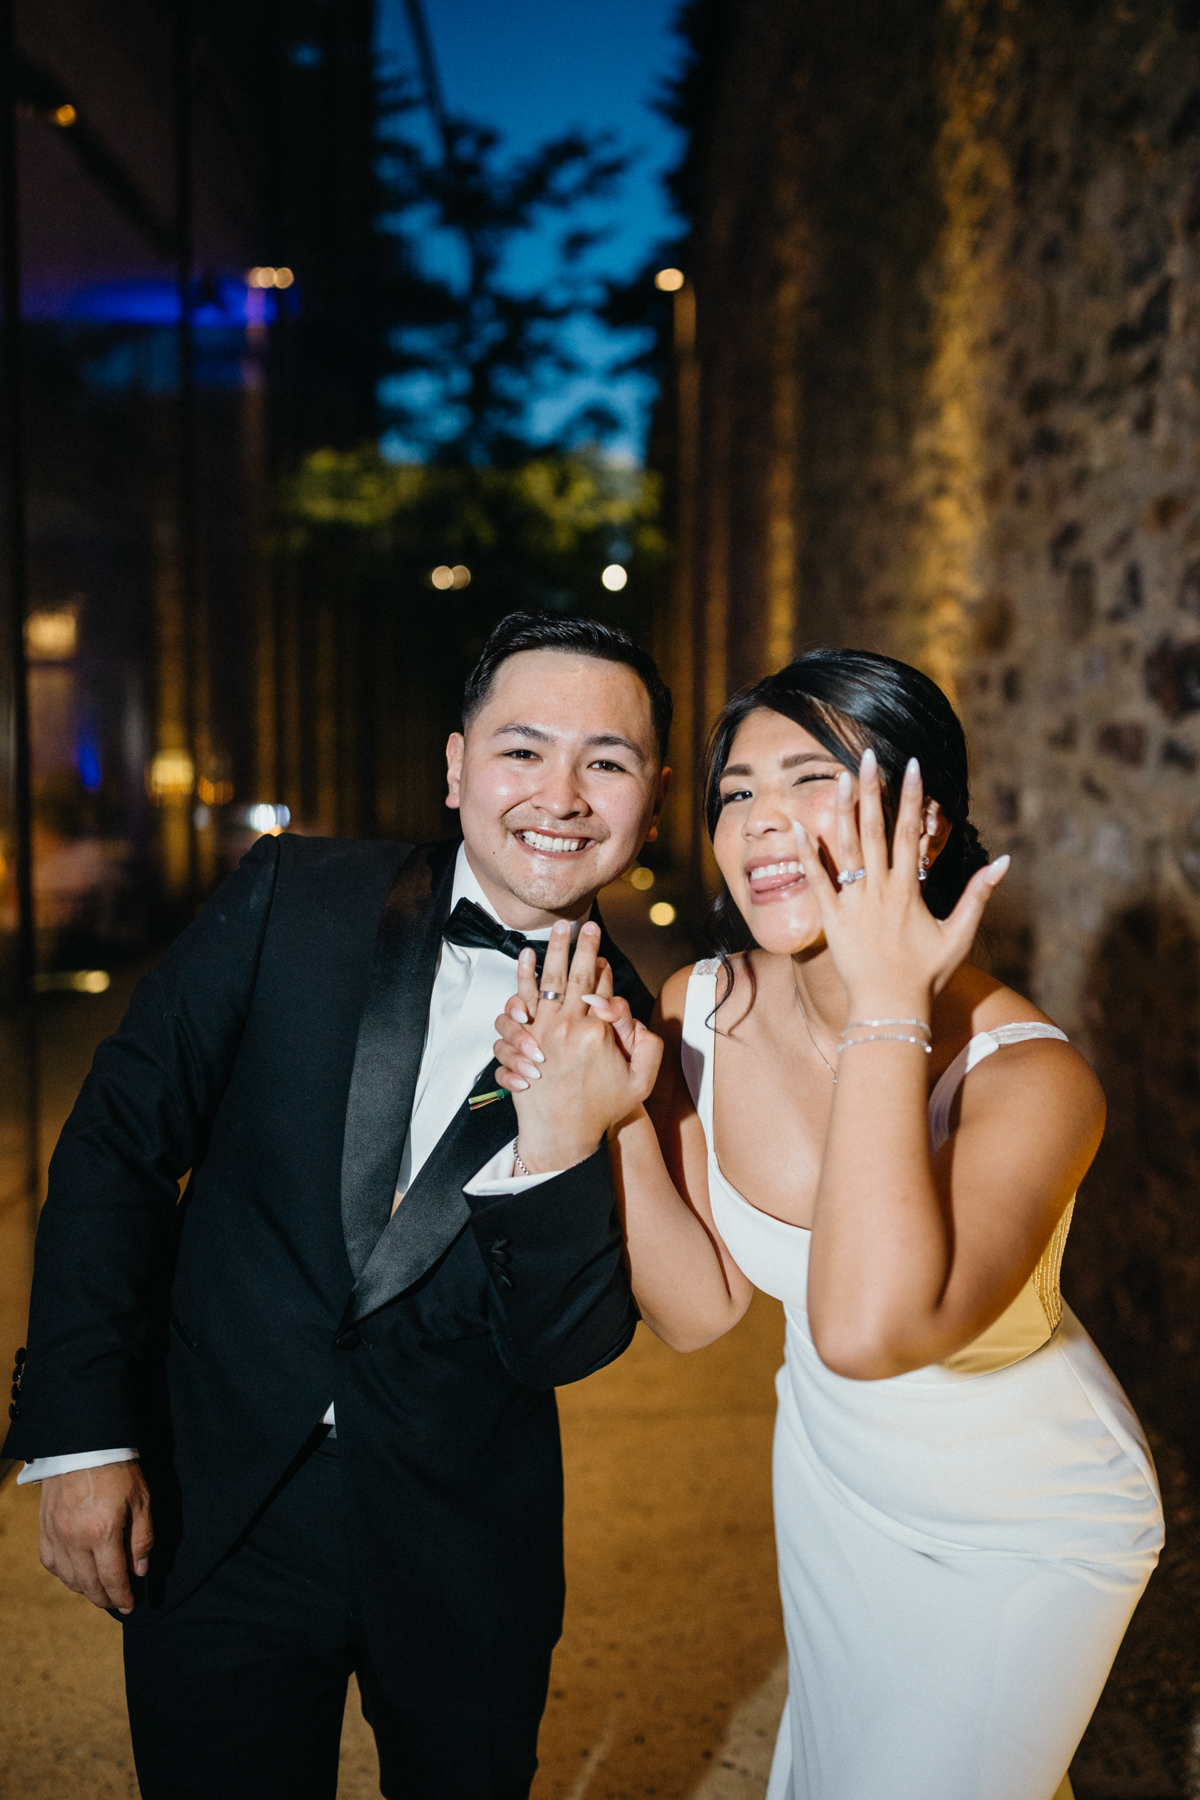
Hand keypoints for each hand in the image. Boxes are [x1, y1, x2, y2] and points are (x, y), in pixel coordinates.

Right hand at [39, 1461, 152, 1613]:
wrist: (84, 1445)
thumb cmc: (118, 1470)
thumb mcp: (141, 1501)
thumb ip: (142, 1538)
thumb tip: (140, 1570)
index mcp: (103, 1533)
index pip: (112, 1579)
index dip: (122, 1597)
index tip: (129, 1606)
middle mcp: (76, 1539)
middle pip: (89, 1584)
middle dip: (104, 1598)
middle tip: (116, 1603)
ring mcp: (56, 1535)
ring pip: (68, 1578)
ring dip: (84, 1590)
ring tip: (99, 1592)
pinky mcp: (45, 1528)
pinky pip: (51, 1562)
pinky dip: (63, 1575)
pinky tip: (75, 1575)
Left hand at [492, 919, 661, 1172]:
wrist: (563, 1133)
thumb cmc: (602, 1109)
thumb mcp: (642, 1082)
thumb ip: (649, 1046)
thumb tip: (633, 1014)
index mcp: (600, 1032)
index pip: (603, 989)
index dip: (604, 970)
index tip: (602, 955)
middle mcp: (570, 1025)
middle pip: (576, 975)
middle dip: (583, 946)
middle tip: (586, 925)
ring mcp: (544, 1030)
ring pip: (549, 980)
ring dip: (554, 951)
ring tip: (559, 928)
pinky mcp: (525, 1038)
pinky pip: (522, 998)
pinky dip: (524, 975)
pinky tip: (528, 955)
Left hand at [797, 748, 1008, 1014]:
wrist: (890, 1006)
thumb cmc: (926, 974)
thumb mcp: (959, 935)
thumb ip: (979, 895)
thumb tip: (1004, 862)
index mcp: (909, 890)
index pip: (912, 833)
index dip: (912, 798)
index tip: (912, 767)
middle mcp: (880, 889)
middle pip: (876, 830)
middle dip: (873, 790)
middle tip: (868, 757)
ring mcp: (853, 902)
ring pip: (845, 848)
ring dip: (841, 811)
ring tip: (837, 778)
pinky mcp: (831, 918)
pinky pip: (815, 880)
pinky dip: (806, 854)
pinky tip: (797, 826)